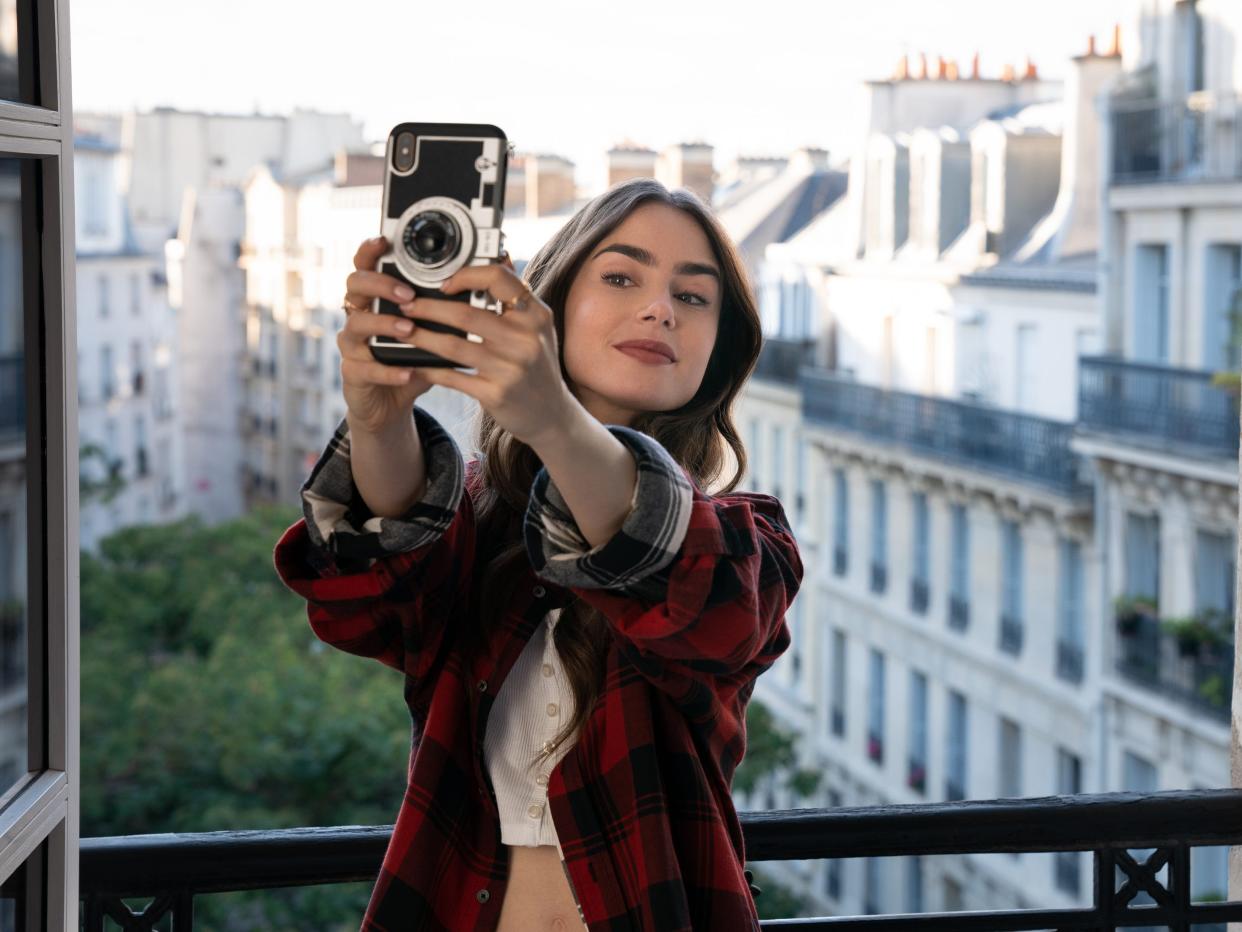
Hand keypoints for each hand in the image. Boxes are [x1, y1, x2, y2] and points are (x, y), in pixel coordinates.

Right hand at [338, 236, 436, 434]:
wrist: (393, 400)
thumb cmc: (416, 356)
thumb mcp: (437, 328)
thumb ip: (455, 304)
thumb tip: (490, 274)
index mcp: (377, 297)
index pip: (366, 264)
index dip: (370, 250)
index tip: (384, 241)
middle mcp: (360, 314)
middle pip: (354, 285)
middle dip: (380, 285)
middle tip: (407, 294)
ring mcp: (353, 344)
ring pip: (355, 325)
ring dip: (383, 325)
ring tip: (407, 329)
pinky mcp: (353, 374)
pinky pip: (364, 368)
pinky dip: (387, 371)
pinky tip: (408, 372)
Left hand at [392, 261, 578, 449]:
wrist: (552, 414)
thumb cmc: (537, 365)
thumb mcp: (537, 327)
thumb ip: (515, 296)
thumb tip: (499, 252)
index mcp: (536, 315)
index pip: (499, 279)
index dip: (466, 275)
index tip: (444, 282)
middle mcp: (527, 340)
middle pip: (466, 314)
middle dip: (429, 308)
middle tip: (407, 305)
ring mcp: (512, 369)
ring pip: (453, 346)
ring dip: (422, 337)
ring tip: (402, 330)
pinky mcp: (496, 394)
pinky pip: (453, 377)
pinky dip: (429, 368)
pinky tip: (414, 363)